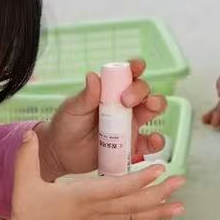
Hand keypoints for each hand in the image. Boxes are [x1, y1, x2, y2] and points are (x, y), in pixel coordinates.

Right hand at [0, 134, 182, 219]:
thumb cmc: (24, 215)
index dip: (140, 179)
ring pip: (131, 219)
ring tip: (179, 208)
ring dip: (156, 213)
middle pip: (132, 203)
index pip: (116, 187)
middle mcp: (94, 213)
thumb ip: (26, 157)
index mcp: (82, 197)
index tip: (160, 168)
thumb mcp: (23, 183)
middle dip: (159, 193)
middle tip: (181, 182)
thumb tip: (29, 134)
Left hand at [36, 57, 165, 178]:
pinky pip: (150, 143)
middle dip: (141, 90)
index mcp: (111, 91)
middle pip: (144, 90)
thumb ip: (86, 96)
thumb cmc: (67, 125)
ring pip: (153, 110)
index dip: (136, 68)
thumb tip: (93, 77)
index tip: (137, 67)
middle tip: (126, 100)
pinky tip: (154, 140)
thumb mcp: (73, 109)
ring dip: (157, 105)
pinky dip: (157, 141)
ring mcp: (130, 124)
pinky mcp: (132, 145)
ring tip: (150, 108)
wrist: (62, 153)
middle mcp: (125, 105)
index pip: (127, 75)